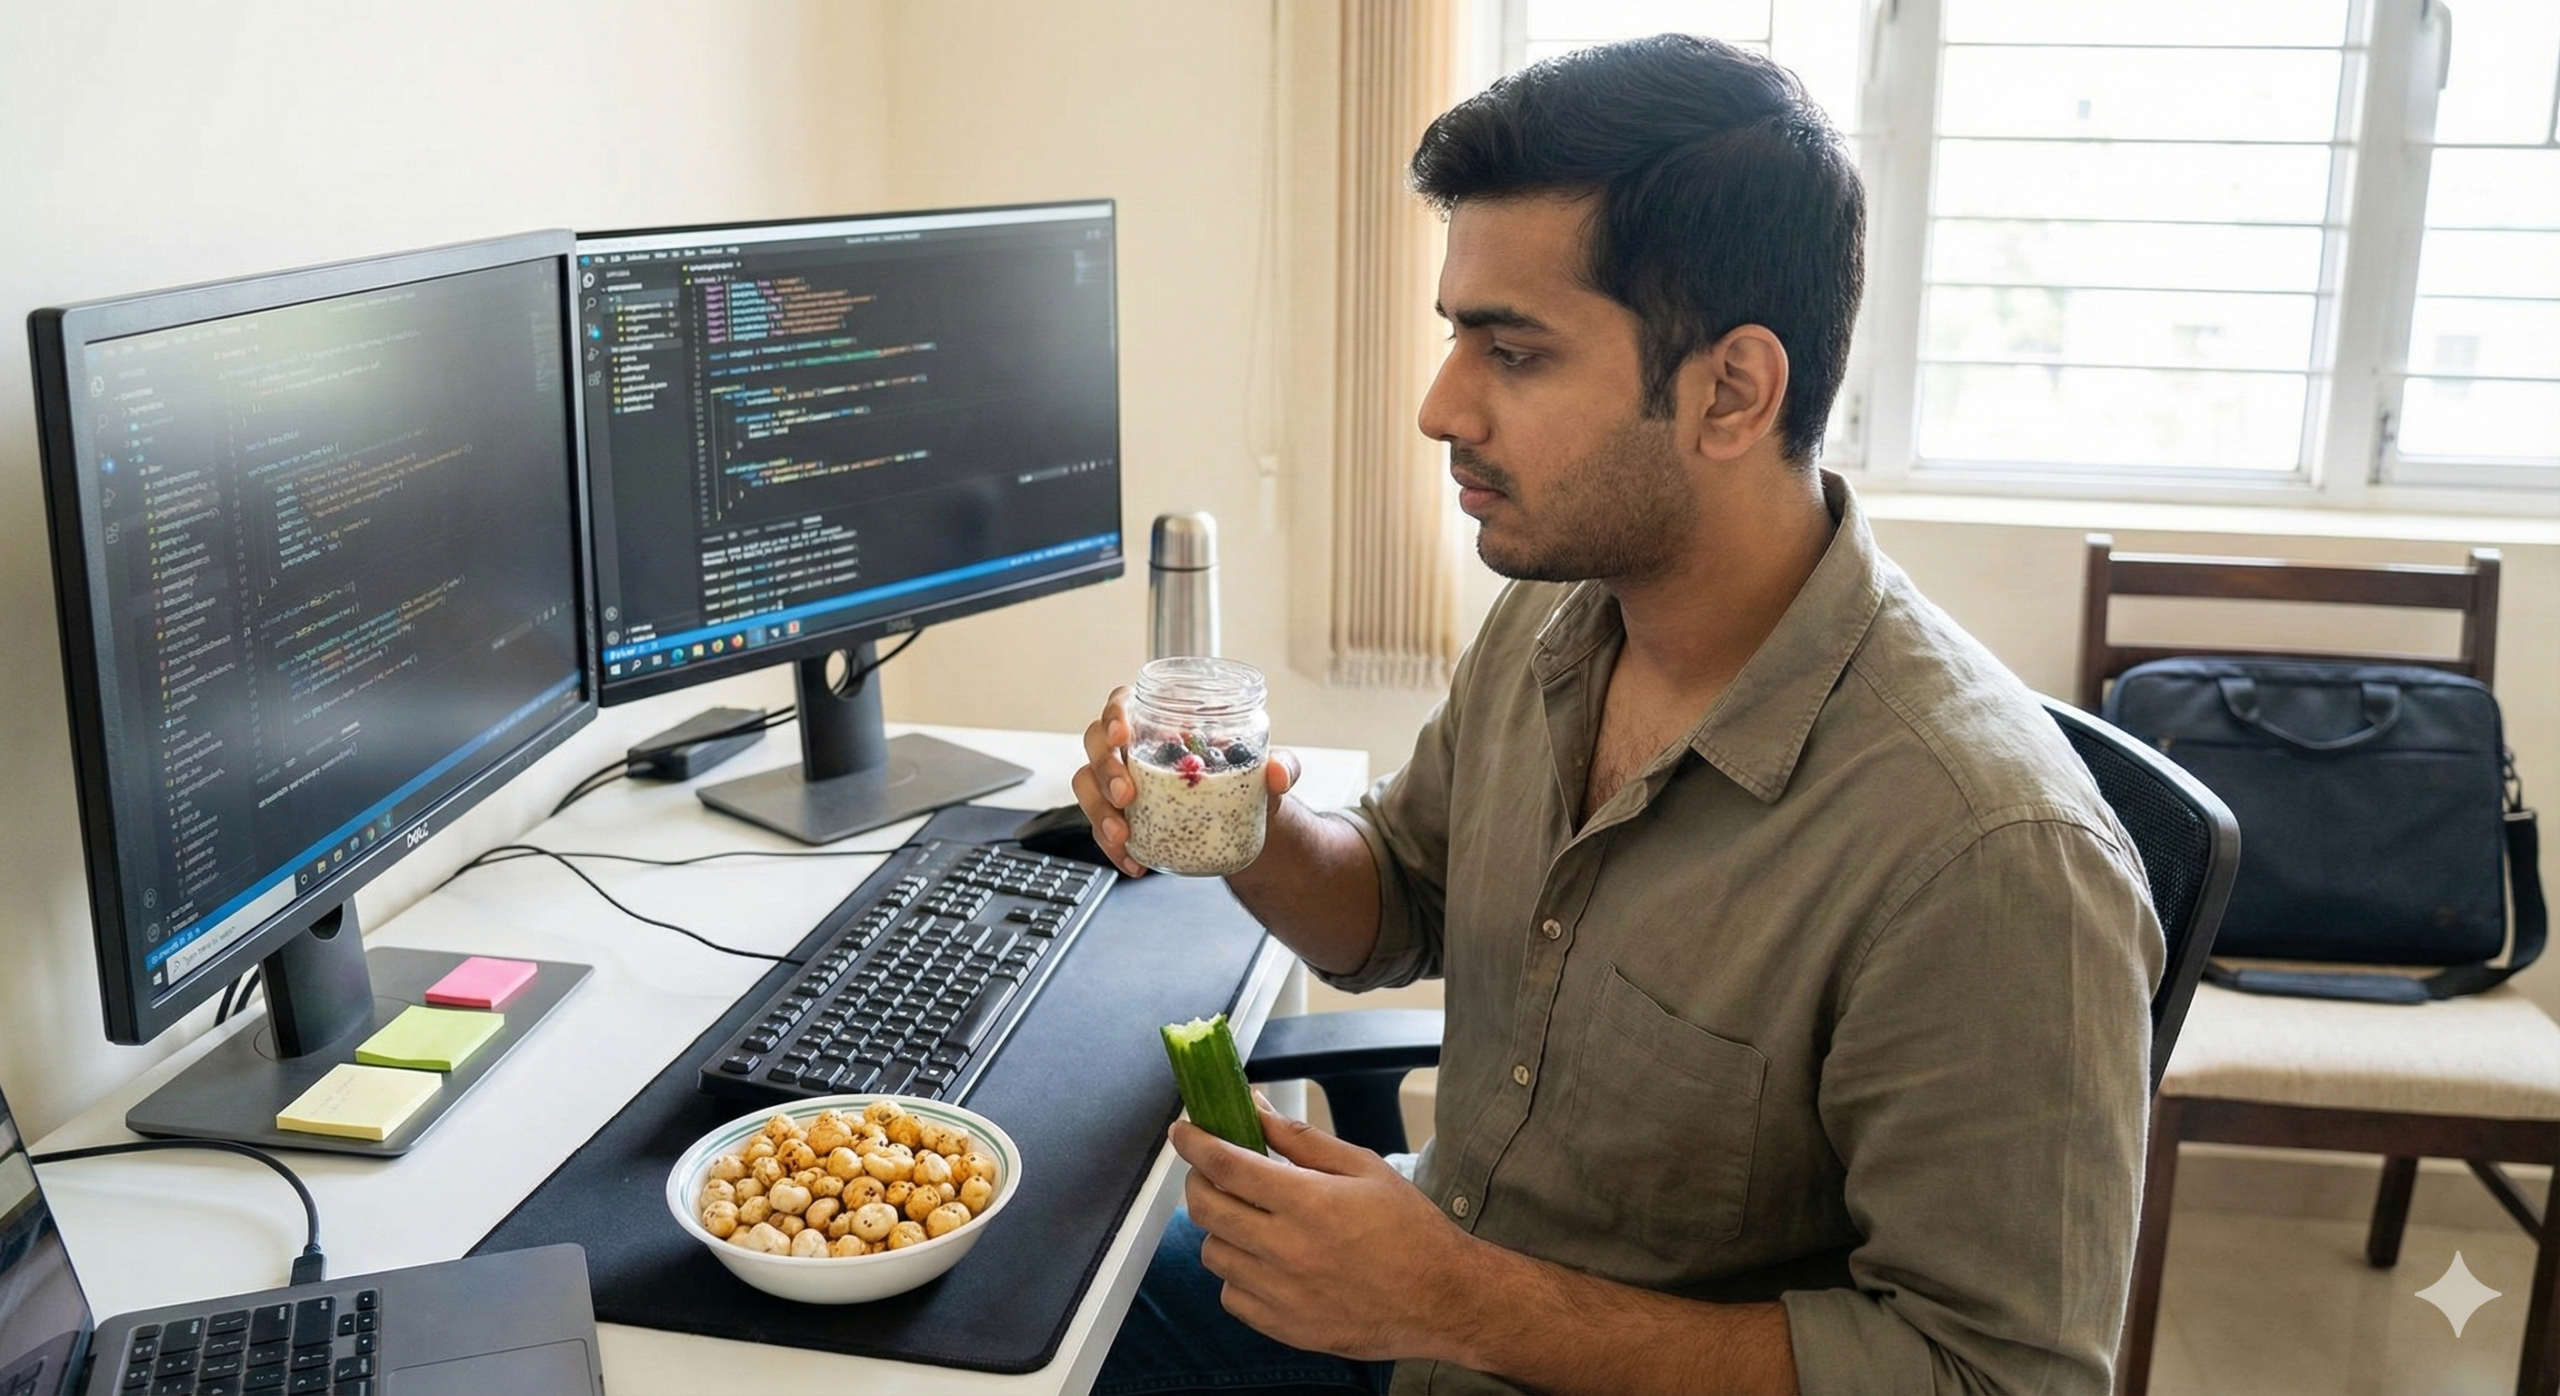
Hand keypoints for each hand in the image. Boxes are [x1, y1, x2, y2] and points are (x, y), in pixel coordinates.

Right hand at [1071, 689, 1303, 880]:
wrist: (1246, 828)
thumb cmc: (1249, 785)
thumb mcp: (1269, 773)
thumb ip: (1283, 767)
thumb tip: (1280, 773)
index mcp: (1163, 723)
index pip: (1123, 702)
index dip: (1114, 714)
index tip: (1123, 735)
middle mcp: (1136, 748)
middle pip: (1095, 743)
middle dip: (1105, 769)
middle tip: (1129, 795)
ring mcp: (1122, 783)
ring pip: (1087, 785)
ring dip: (1099, 812)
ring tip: (1125, 835)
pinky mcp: (1122, 817)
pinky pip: (1100, 827)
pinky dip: (1111, 847)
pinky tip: (1133, 862)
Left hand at [1173, 1102, 1484, 1362]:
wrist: (1442, 1298)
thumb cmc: (1410, 1230)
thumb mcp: (1362, 1167)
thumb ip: (1301, 1139)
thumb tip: (1255, 1109)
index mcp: (1308, 1202)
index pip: (1226, 1166)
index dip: (1195, 1143)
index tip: (1183, 1131)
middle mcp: (1287, 1250)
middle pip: (1206, 1209)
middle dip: (1199, 1180)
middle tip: (1216, 1170)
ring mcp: (1282, 1294)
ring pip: (1213, 1253)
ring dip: (1220, 1228)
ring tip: (1250, 1218)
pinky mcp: (1285, 1328)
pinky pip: (1231, 1296)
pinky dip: (1237, 1273)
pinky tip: (1264, 1260)